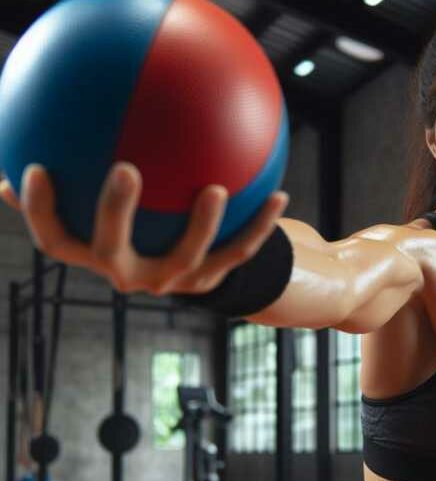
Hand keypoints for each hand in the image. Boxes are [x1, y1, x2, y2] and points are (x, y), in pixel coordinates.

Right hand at [0, 162, 288, 295]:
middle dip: (115, 211)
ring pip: (185, 255)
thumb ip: (85, 176)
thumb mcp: (113, 206)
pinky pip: (240, 250)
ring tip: (216, 189)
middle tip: (124, 169)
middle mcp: (129, 273)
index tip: (35, 169)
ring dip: (202, 224)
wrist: (194, 272)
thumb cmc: (143, 225)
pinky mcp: (211, 279)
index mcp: (97, 254)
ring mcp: (172, 279)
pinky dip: (261, 224)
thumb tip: (48, 125)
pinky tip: (280, 195)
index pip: (55, 240)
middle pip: (111, 249)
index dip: (39, 211)